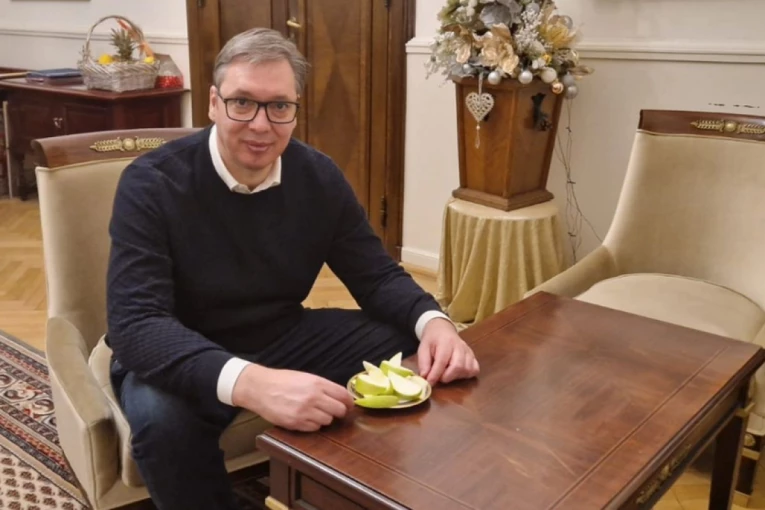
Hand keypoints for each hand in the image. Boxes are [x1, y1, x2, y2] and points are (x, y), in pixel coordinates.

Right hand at [231, 364, 353, 431]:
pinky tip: (305, 418)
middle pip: (339, 410)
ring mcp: (305, 411)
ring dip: (324, 418)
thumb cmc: (282, 381)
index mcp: (317, 383)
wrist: (260, 388)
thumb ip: (323, 386)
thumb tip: (339, 396)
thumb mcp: (305, 377)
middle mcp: (313, 397)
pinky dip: (313, 425)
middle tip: (334, 411)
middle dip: (339, 412)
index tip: (349, 405)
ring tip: (314, 412)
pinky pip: (314, 428)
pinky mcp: (296, 423)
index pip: (343, 395)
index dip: (349, 402)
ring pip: (327, 421)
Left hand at [417, 318, 479, 384]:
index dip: (435, 374)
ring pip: (467, 369)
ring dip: (455, 376)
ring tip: (446, 373)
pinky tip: (457, 373)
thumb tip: (425, 378)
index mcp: (445, 342)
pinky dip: (466, 374)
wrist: (442, 329)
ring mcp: (468, 351)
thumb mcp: (422, 348)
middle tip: (438, 378)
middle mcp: (459, 346)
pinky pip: (474, 369)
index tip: (429, 383)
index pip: (442, 361)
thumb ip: (423, 363)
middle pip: (458, 366)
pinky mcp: (473, 356)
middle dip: (447, 377)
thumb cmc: (432, 340)